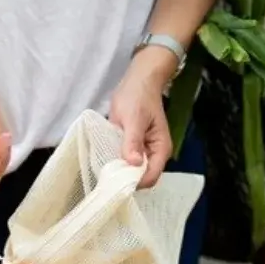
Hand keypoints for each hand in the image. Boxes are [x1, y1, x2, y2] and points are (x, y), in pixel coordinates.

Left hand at [109, 54, 172, 188]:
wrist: (138, 80)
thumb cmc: (138, 97)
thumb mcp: (133, 118)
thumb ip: (133, 141)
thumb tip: (132, 163)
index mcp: (160, 149)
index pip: (150, 177)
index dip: (135, 182)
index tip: (115, 181)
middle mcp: (154, 154)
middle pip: (142, 178)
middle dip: (126, 180)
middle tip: (106, 177)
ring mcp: (144, 151)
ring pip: (133, 171)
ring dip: (120, 172)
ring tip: (103, 170)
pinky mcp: (135, 147)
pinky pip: (126, 161)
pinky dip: (117, 163)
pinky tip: (105, 161)